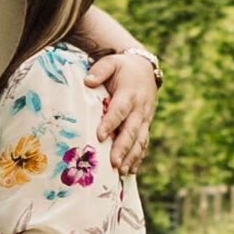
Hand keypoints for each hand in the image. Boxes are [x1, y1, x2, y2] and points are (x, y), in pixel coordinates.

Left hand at [88, 23, 158, 176]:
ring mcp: (145, 118)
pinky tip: (131, 170)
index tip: (100, 137)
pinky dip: (139, 157)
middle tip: (114, 163)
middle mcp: (140, 108)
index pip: (119, 110)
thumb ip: (99, 71)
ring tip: (122, 171)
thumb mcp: (111, 63)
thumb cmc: (122, 68)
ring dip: (132, 156)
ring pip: (140, 140)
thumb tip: (86, 81)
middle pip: (131, 130)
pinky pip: (144, 143)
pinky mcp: (147, 124)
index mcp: (129, 93)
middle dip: (123, 148)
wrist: (145, 68)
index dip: (110, 124)